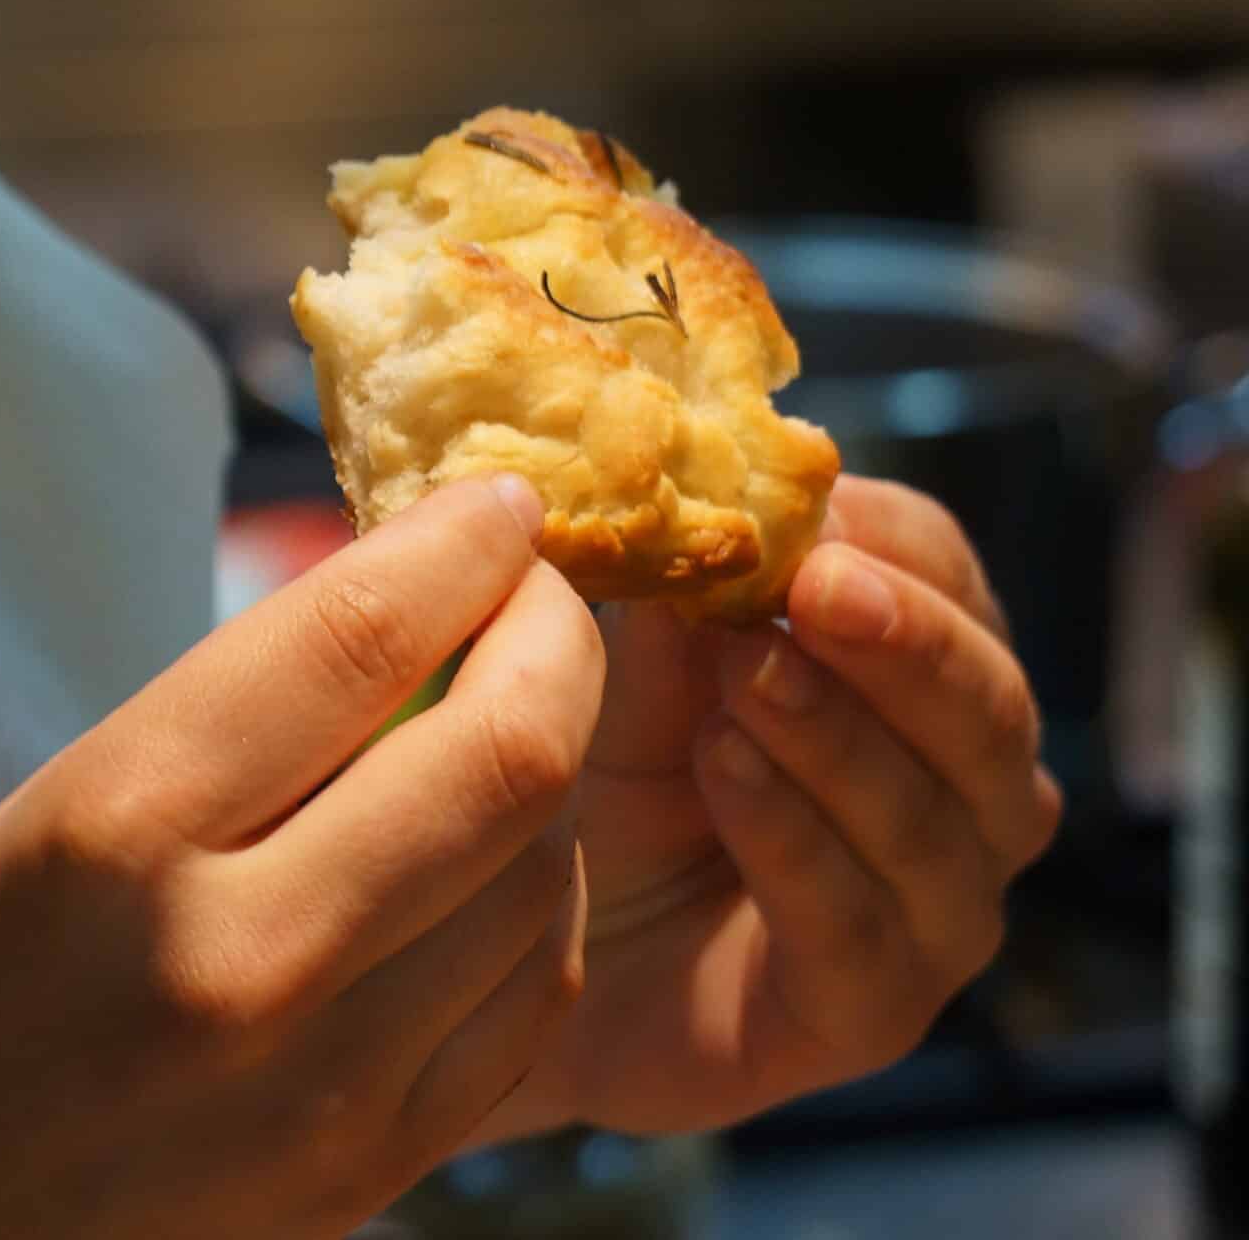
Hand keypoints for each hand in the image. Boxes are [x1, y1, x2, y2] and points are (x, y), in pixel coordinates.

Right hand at [0, 479, 601, 1239]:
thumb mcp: (51, 812)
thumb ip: (237, 720)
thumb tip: (422, 605)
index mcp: (117, 831)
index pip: (358, 639)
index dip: (464, 544)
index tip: (497, 504)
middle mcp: (236, 959)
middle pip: (503, 757)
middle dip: (555, 640)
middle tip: (538, 597)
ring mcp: (321, 1089)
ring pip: (541, 875)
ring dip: (549, 772)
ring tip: (502, 727)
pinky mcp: (371, 1170)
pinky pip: (529, 998)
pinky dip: (534, 902)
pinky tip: (487, 864)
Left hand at [479, 477, 1060, 1139]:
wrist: (520, 952)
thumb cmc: (595, 788)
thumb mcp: (617, 672)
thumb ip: (670, 601)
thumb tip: (698, 490)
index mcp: (917, 681)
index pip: (954, 587)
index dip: (892, 543)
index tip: (809, 504)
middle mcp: (960, 798)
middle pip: (987, 704)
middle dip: (904, 638)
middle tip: (813, 582)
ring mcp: (930, 916)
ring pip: (937, 819)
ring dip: (838, 733)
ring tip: (745, 674)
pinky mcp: (869, 1017)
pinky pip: (860, 928)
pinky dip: (797, 840)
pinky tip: (727, 770)